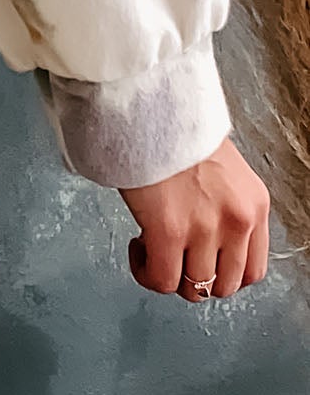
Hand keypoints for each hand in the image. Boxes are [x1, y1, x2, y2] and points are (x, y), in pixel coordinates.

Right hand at [119, 135, 269, 301]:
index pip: (253, 271)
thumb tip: (210, 240)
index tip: (201, 261)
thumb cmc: (177, 131)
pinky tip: (138, 245)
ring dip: (169, 275)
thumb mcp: (225, 171)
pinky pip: (161, 280)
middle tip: (174, 257)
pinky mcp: (169, 231)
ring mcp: (206, 229)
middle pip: (224, 286)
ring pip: (193, 288)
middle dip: (196, 278)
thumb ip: (226, 207)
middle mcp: (237, 221)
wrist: (152, 106)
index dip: (222, 275)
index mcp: (255, 205)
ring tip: (152, 248)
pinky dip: (146, 273)